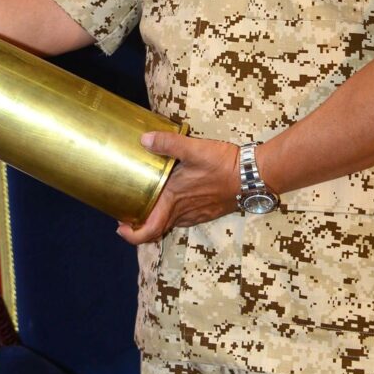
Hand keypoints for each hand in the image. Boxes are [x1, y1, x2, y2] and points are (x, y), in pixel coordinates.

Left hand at [116, 132, 239, 244]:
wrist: (253, 176)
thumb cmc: (223, 165)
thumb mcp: (194, 149)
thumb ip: (168, 143)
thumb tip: (144, 139)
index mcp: (175, 199)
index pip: (149, 229)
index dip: (132, 234)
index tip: (120, 227)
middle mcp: (184, 212)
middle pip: (158, 228)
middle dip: (141, 224)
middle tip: (130, 214)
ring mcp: (198, 214)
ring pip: (172, 223)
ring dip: (158, 218)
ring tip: (150, 202)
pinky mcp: (209, 211)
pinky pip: (186, 218)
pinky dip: (175, 213)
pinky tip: (176, 197)